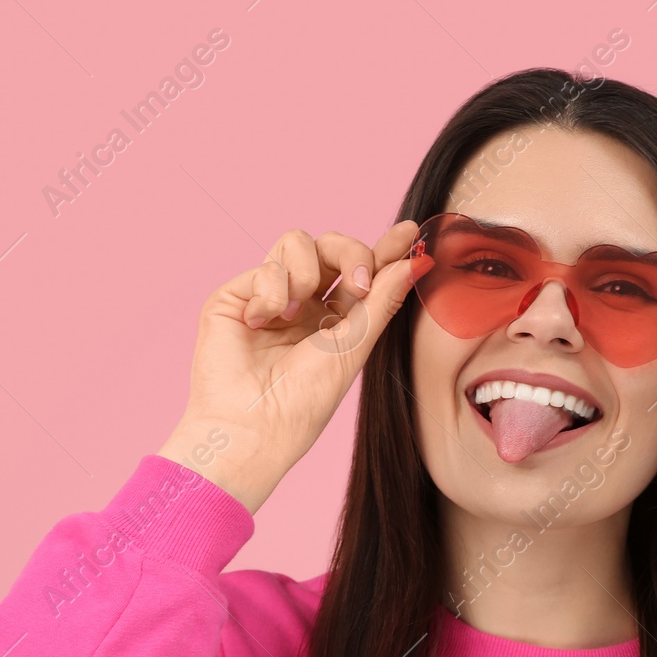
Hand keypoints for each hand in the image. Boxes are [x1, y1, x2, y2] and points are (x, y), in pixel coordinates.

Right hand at [158, 220, 420, 512]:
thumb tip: (419, 261)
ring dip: (305, 273)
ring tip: (294, 313)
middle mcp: (304, 304)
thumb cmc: (304, 400)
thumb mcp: (354, 346)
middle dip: (351, 253)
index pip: (363, 272)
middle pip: (332, 246)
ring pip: (298, 242)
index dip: (386, 249)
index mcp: (336, 320)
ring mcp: (270, 297)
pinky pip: (266, 265)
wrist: (253, 423)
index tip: (411, 232)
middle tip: (357, 284)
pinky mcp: (237, 295)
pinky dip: (271, 292)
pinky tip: (261, 323)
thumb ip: (383, 299)